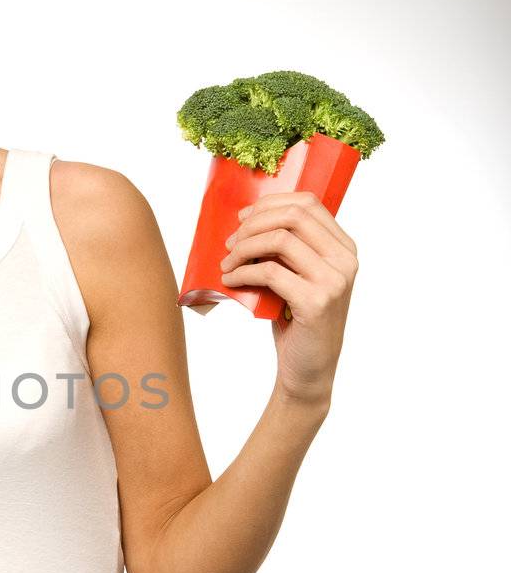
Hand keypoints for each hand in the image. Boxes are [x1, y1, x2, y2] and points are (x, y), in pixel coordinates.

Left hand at [218, 190, 357, 405]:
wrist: (309, 370)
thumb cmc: (298, 320)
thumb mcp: (298, 277)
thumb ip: (288, 248)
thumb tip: (248, 218)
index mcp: (343, 248)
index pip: (308, 203)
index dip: (269, 204)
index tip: (243, 218)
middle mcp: (345, 260)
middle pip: (293, 216)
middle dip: (253, 224)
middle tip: (230, 243)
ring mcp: (334, 280)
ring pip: (279, 239)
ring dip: (244, 248)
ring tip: (227, 263)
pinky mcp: (317, 302)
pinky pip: (270, 272)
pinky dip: (242, 273)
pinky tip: (230, 281)